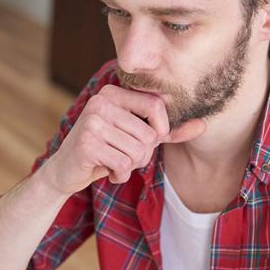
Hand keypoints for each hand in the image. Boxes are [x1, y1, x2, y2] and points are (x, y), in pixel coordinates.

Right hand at [42, 84, 205, 194]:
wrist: (66, 171)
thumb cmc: (105, 151)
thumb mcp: (138, 137)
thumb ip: (168, 131)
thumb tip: (204, 125)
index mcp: (114, 93)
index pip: (156, 106)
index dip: (160, 130)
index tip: (148, 141)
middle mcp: (101, 102)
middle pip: (148, 134)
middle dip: (142, 155)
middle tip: (123, 156)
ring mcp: (91, 121)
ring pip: (138, 152)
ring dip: (130, 166)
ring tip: (113, 162)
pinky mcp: (86, 144)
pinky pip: (123, 165)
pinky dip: (119, 175)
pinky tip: (105, 171)